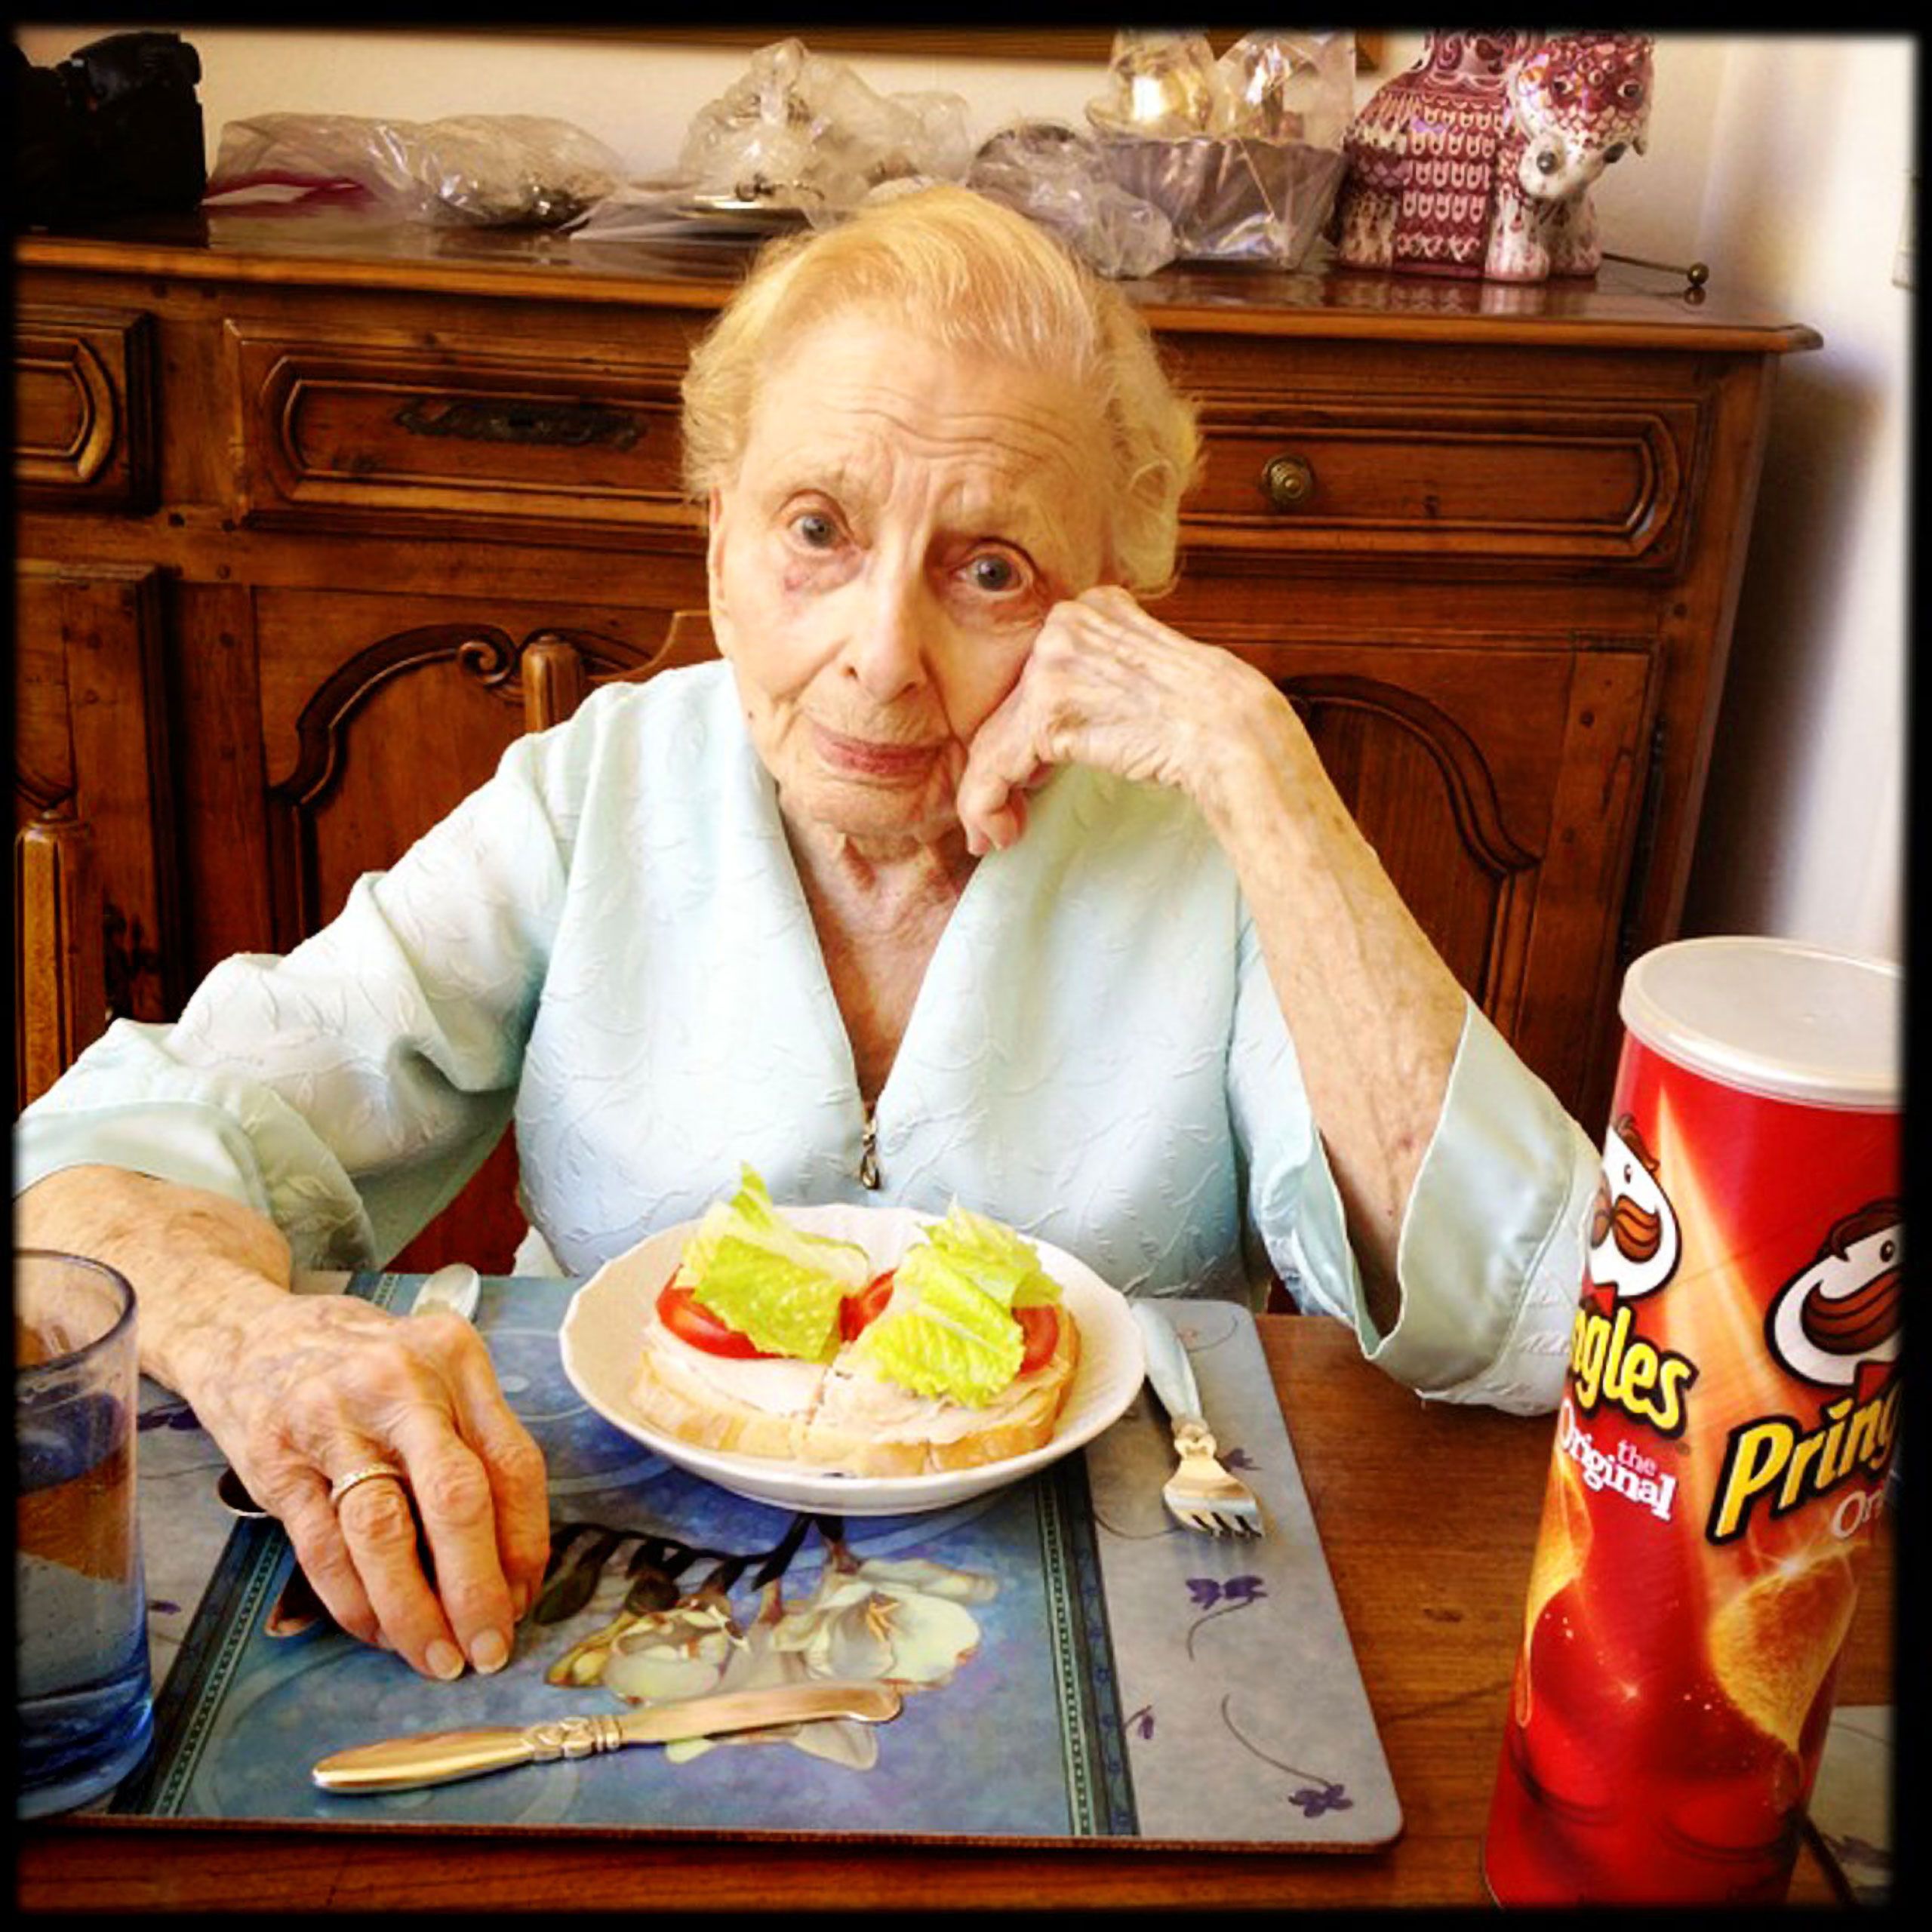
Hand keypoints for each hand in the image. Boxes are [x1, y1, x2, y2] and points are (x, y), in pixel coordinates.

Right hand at [16, 1165, 550, 1680]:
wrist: (250, 1335)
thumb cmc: (362, 1365)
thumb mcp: (432, 1374)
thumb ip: (474, 1443)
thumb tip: (511, 1563)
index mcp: (455, 1357)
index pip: (512, 1461)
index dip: (525, 1542)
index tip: (526, 1597)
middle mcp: (399, 1382)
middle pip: (455, 1498)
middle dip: (478, 1588)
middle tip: (489, 1649)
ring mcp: (332, 1419)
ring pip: (384, 1533)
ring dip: (415, 1610)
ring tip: (436, 1657)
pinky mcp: (276, 1459)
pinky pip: (323, 1548)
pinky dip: (355, 1602)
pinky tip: (377, 1631)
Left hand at [954, 585, 1287, 852]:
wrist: (1231, 731)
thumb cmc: (1206, 717)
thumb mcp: (1146, 675)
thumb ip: (1103, 679)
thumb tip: (1064, 724)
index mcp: (1092, 608)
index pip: (1037, 678)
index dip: (1027, 732)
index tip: (1032, 775)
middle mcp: (1065, 623)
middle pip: (1011, 706)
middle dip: (1007, 766)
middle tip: (1008, 813)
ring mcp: (1052, 663)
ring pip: (995, 737)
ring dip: (990, 794)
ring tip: (998, 833)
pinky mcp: (1046, 710)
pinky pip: (995, 765)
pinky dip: (986, 805)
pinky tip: (999, 834)